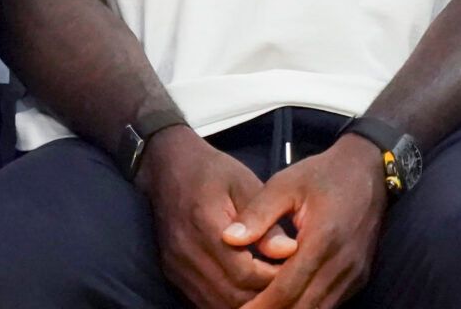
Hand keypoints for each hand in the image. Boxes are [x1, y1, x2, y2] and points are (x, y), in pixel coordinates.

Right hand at [134, 127, 279, 308]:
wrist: (167, 167)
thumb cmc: (212, 171)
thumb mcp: (245, 184)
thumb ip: (266, 221)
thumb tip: (289, 251)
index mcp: (205, 224)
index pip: (243, 272)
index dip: (272, 278)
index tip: (294, 269)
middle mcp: (185, 252)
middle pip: (231, 295)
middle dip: (262, 295)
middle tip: (285, 283)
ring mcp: (176, 266)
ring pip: (216, 304)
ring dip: (245, 303)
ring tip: (268, 288)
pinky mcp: (172, 273)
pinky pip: (203, 301)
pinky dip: (227, 301)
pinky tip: (246, 290)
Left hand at [224, 136, 388, 308]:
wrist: (369, 171)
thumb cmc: (323, 174)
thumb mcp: (285, 183)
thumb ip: (257, 213)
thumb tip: (228, 238)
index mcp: (323, 239)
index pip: (288, 287)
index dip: (262, 305)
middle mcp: (343, 264)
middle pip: (304, 307)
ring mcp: (354, 274)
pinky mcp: (358, 277)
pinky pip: (330, 303)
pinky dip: (306, 307)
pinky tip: (285, 303)